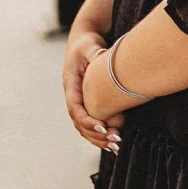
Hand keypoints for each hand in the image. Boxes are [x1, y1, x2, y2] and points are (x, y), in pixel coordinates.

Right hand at [63, 27, 120, 153]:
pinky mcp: (88, 105)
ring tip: (116, 145)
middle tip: (115, 140)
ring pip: (85, 128)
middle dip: (96, 135)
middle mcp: (73, 97)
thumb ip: (94, 52)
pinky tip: (114, 143)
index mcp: (70, 85)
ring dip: (99, 139)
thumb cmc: (86, 44)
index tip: (102, 127)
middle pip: (80, 123)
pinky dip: (101, 136)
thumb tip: (101, 54)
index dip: (87, 120)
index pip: (75, 108)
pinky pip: (92, 125)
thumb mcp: (89, 45)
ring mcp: (80, 103)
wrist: (84, 43)